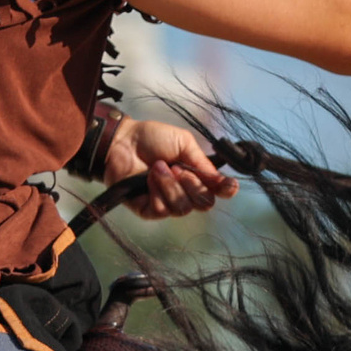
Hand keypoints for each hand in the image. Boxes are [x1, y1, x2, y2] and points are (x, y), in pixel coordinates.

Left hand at [102, 117, 237, 219]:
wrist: (123, 141)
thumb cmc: (152, 139)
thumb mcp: (184, 143)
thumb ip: (202, 163)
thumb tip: (223, 181)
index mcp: (197, 176)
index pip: (218, 192)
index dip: (226, 190)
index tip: (228, 185)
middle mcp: (185, 192)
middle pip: (204, 203)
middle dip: (192, 184)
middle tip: (176, 167)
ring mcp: (167, 203)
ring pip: (183, 208)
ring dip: (170, 185)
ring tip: (157, 168)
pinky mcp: (149, 211)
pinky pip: (161, 210)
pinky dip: (156, 191)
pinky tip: (148, 178)